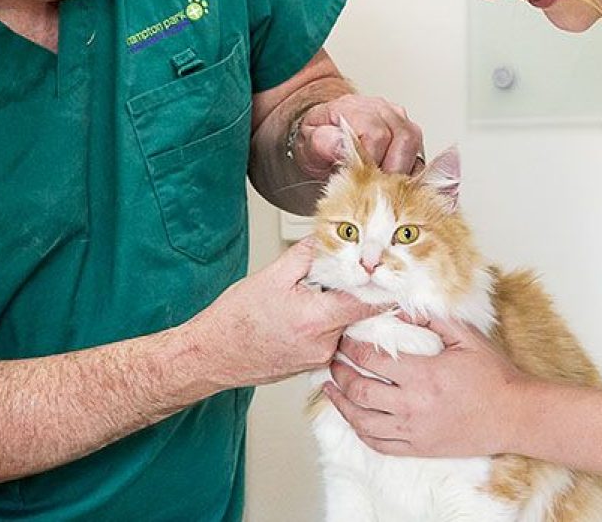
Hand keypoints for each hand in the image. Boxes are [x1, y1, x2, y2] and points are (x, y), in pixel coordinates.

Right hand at [186, 238, 383, 389]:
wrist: (211, 355)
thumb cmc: (234, 319)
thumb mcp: (273, 275)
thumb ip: (308, 254)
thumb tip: (331, 237)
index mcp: (316, 320)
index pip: (367, 303)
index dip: (380, 284)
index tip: (391, 271)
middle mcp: (322, 345)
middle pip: (358, 313)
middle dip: (355, 291)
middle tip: (344, 274)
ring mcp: (319, 358)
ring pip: (345, 325)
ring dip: (338, 307)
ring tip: (313, 295)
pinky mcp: (313, 363)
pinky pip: (332, 337)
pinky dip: (327, 321)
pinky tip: (306, 312)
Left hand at [294, 94, 423, 175]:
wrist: (326, 134)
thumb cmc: (320, 140)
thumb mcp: (309, 144)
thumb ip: (322, 143)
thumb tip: (340, 144)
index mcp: (356, 108)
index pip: (377, 134)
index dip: (373, 162)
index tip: (363, 181)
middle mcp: (382, 109)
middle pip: (404, 138)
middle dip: (392, 170)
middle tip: (377, 189)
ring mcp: (399, 119)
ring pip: (415, 145)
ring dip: (403, 171)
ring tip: (384, 186)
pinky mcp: (410, 133)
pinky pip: (420, 153)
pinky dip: (409, 171)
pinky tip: (394, 183)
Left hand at [323, 316, 527, 456]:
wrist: (513, 414)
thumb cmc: (493, 374)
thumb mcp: (465, 336)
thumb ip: (432, 318)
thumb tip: (403, 307)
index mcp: (423, 374)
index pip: (372, 360)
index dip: (352, 348)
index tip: (345, 339)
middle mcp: (413, 405)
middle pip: (360, 390)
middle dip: (340, 373)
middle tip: (333, 360)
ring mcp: (414, 431)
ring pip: (363, 421)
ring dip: (341, 404)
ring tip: (331, 389)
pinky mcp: (419, 448)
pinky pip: (379, 444)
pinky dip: (360, 431)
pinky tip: (353, 418)